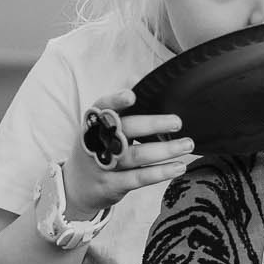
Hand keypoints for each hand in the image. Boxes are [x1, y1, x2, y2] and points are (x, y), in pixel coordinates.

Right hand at [62, 90, 197, 216]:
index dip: (115, 100)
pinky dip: (161, 172)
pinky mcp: (111, 185)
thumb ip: (118, 105)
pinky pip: (139, 178)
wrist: (76, 187)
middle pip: (125, 130)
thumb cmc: (96, 149)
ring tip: (187, 144)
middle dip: (153, 125)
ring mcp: (102, 165)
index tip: (132, 95)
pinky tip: (179, 166)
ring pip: (136, 155)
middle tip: (177, 122)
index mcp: (93, 123)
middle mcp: (96, 143)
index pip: (102, 107)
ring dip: (165, 150)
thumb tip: (135, 76)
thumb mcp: (99, 127)